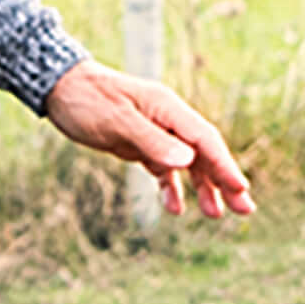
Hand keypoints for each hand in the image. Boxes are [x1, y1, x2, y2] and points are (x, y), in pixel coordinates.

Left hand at [43, 61, 255, 217]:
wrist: (59, 88)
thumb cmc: (87, 99)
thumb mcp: (117, 121)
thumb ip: (152, 141)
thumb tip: (188, 161)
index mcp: (167, 108)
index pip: (205, 140)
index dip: (225, 165)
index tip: (241, 189)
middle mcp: (167, 120)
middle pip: (204, 153)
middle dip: (224, 180)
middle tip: (245, 209)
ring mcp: (155, 132)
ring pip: (187, 163)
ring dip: (203, 188)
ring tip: (217, 214)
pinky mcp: (139, 144)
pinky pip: (163, 168)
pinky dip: (171, 187)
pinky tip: (176, 208)